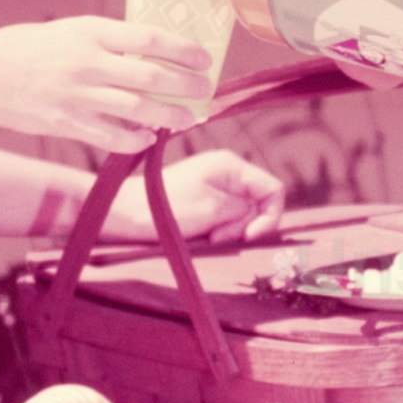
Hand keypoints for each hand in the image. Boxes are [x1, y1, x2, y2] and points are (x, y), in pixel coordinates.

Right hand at [0, 13, 215, 158]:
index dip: (182, 49)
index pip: (149, 37)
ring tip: (189, 118)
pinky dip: (136, 139)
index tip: (204, 58)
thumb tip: (148, 50)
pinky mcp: (68, 123)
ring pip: (138, 109)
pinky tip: (149, 138)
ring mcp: (78, 95)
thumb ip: (105, 39)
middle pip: (151, 76)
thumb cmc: (27, 47)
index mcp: (90, 31)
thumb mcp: (69, 30)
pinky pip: (113, 137)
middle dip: (186, 86)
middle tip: (206, 91)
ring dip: (170, 116)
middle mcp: (87, 62)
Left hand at [157, 146, 286, 244]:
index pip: (273, 189)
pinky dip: (221, 229)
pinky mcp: (208, 199)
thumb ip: (244, 209)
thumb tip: (259, 211)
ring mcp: (217, 185)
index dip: (270, 216)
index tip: (251, 237)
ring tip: (208, 235)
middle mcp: (228, 171)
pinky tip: (205, 234)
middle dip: (243, 225)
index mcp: (231, 165)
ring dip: (230, 230)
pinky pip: (228, 216)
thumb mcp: (213, 209)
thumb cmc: (169, 209)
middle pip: (258, 204)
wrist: (130, 213)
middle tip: (217, 236)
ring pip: (243, 213)